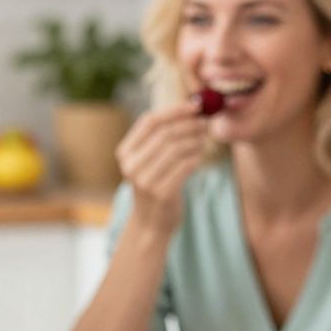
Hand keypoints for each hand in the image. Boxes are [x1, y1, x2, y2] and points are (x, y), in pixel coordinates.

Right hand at [117, 102, 207, 235]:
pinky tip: (200, 156)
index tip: (194, 105)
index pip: (149, 121)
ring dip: (195, 140)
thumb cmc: (155, 186)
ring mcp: (145, 181)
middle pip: (165, 133)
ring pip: (176, 149)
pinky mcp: (161, 193)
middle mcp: (131, 166)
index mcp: (125, 152)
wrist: (150, 225)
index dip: (174, 110)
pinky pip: (185, 166)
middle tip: (205, 122)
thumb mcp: (148, 161)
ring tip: (204, 139)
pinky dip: (196, 157)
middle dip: (189, 124)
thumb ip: (160, 138)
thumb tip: (189, 109)